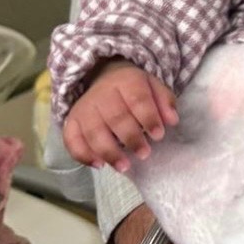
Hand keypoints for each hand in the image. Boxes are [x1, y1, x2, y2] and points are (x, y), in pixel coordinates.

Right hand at [63, 60, 177, 172]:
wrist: (104, 77)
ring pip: (93, 131)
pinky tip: (98, 165)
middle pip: (115, 117)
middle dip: (131, 138)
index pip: (137, 99)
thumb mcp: (154, 87)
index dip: (148, 117)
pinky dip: (82, 154)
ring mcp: (84, 108)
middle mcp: (102, 94)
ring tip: (124, 167)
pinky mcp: (71, 121)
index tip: (159, 135)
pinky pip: (72, 139)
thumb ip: (165, 102)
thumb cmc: (134, 89)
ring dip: (108, 152)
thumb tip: (172, 121)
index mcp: (126, 81)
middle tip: (144, 154)